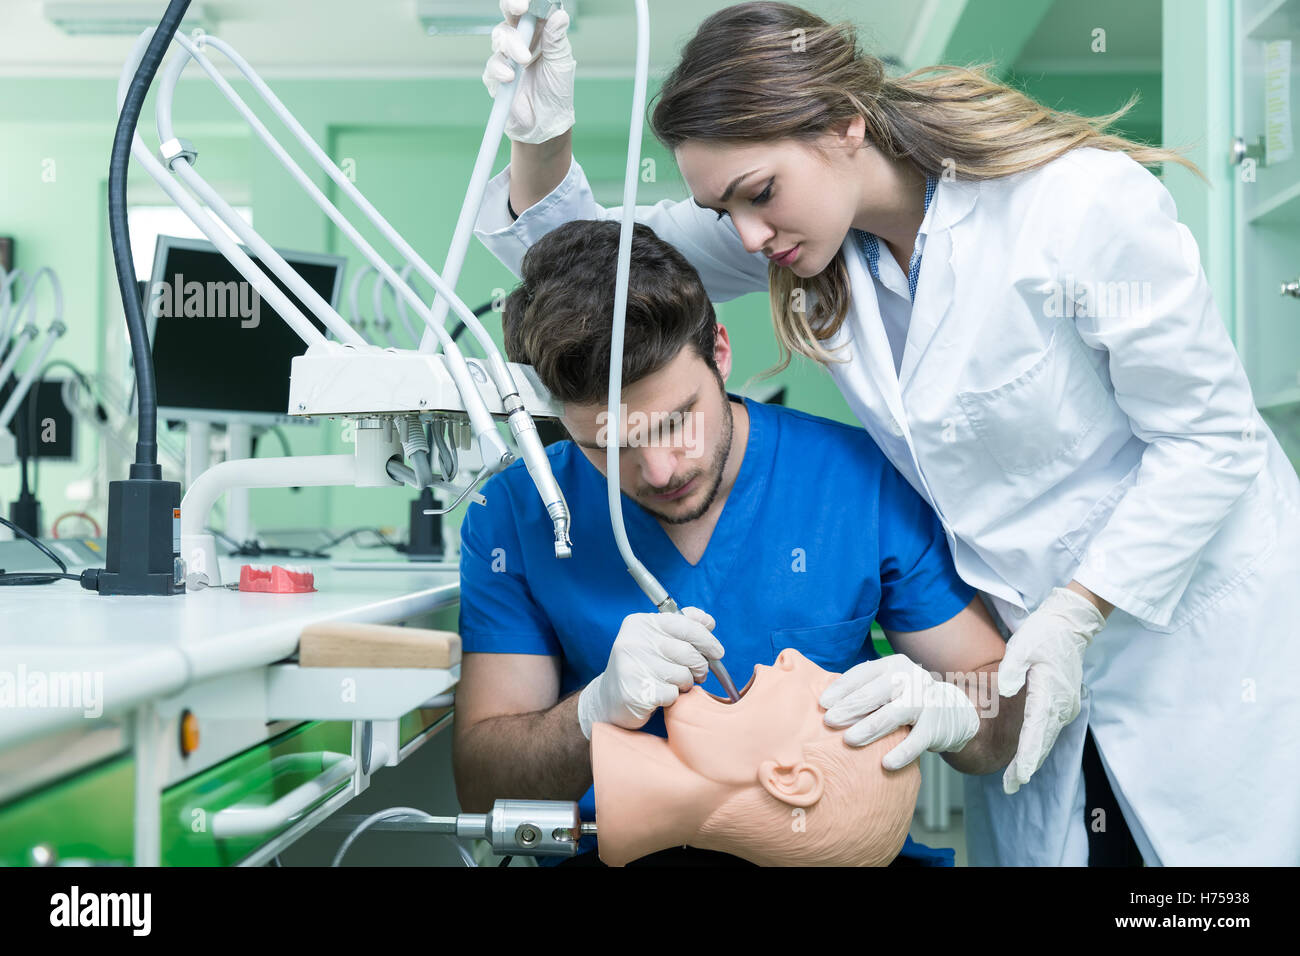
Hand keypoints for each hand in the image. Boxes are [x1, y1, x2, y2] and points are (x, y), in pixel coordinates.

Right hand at [483, 0, 575, 143]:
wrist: (544, 124)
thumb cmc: (556, 93)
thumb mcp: (561, 65)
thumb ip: (557, 40)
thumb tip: (560, 15)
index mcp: (540, 33)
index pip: (531, 9)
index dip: (527, 1)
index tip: (528, 2)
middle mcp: (522, 40)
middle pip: (509, 14)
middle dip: (511, 6)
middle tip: (520, 9)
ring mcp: (507, 56)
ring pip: (500, 36)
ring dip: (511, 45)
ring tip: (524, 61)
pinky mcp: (496, 75)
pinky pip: (492, 65)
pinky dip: (499, 69)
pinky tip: (509, 77)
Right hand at [577, 607, 722, 739]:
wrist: (609, 700)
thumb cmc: (641, 667)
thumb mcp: (656, 640)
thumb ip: (682, 626)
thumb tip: (708, 620)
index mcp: (640, 624)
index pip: (685, 625)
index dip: (707, 639)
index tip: (718, 651)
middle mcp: (633, 641)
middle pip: (688, 652)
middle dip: (700, 666)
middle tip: (698, 673)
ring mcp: (632, 667)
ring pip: (683, 675)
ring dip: (685, 683)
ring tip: (673, 683)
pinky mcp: (635, 692)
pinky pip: (672, 694)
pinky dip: (672, 698)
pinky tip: (659, 695)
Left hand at [820, 654, 979, 770]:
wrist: (952, 713)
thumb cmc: (904, 700)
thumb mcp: (887, 687)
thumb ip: (862, 690)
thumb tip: (823, 704)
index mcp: (894, 665)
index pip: (862, 674)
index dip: (841, 689)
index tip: (822, 703)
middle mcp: (912, 678)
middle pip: (875, 692)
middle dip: (850, 707)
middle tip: (829, 721)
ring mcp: (926, 701)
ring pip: (894, 714)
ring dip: (870, 727)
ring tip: (848, 740)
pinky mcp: (936, 726)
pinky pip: (918, 741)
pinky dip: (902, 752)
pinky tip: (886, 764)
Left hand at [997, 586, 1106, 793]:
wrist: (1070, 623)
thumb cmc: (1044, 633)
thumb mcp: (1022, 646)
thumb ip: (1012, 669)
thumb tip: (1005, 690)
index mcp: (1049, 691)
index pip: (1037, 730)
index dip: (1027, 755)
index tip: (1019, 776)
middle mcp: (1061, 703)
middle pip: (1042, 741)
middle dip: (1027, 765)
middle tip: (1010, 787)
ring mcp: (1065, 704)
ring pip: (1047, 737)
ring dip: (1032, 757)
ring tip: (1015, 778)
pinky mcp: (1063, 701)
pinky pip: (1049, 728)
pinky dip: (1038, 744)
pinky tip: (1027, 754)